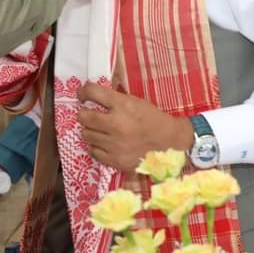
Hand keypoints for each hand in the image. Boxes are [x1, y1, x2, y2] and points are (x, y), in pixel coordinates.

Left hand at [77, 83, 193, 174]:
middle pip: (84, 117)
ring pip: (86, 135)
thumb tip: (93, 94)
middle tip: (89, 114)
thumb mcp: (136, 102)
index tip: (83, 95)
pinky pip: (93, 151)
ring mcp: (114, 144)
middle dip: (84, 114)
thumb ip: (115, 99)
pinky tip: (105, 143)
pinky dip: (96, 146)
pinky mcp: (115, 160)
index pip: (92, 93)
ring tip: (100, 130)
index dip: (84, 92)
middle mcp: (116, 124)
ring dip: (90, 130)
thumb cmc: (153, 120)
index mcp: (123, 105)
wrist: (170, 144)